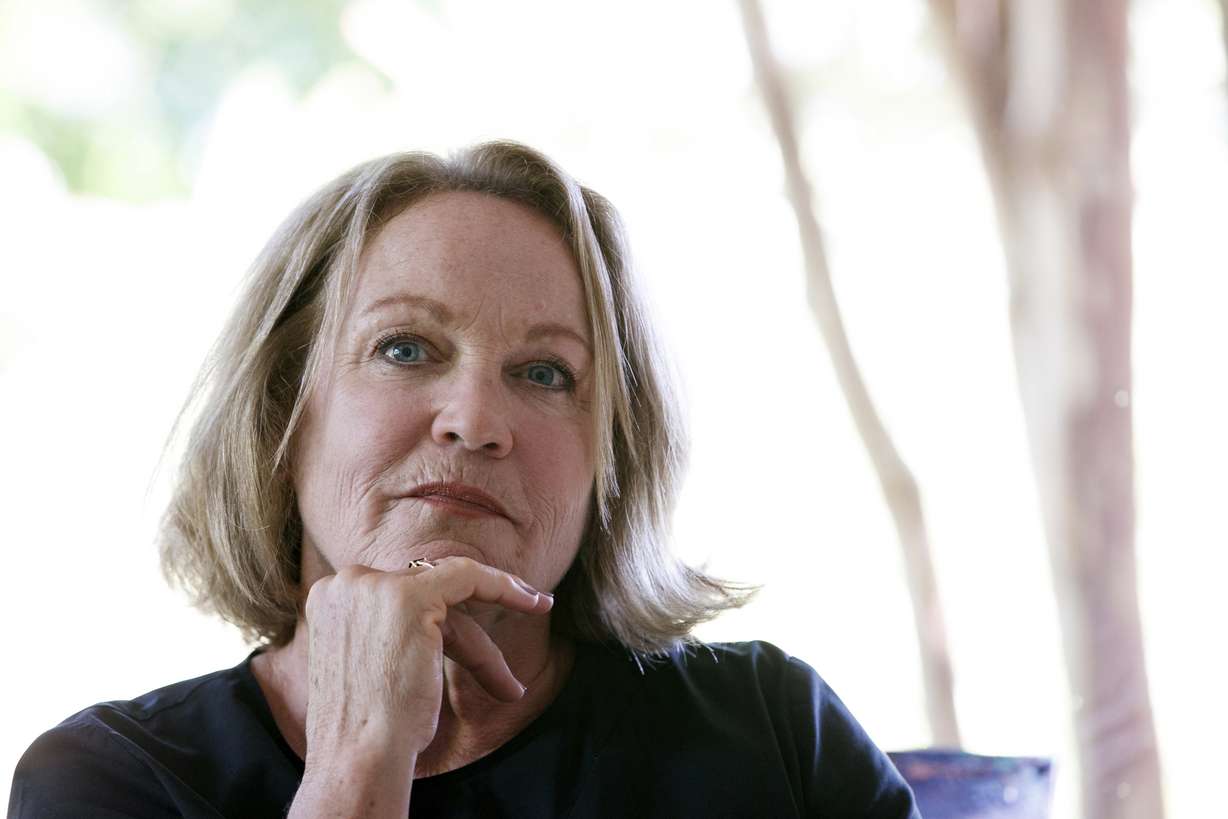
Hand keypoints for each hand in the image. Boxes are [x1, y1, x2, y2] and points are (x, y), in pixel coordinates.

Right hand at [300, 556, 552, 762]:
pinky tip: (535, 603)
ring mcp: (373, 586)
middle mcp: (344, 583)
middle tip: (506, 659)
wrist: (358, 756)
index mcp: (330, 598)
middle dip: (465, 635)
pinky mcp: (408, 595)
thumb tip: (439, 627)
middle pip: (425, 597)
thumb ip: (392, 632)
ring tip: (511, 680)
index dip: (441, 621)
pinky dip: (504, 586)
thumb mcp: (371, 665)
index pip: (398, 598)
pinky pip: (470, 577)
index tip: (472, 637)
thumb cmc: (365, 729)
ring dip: (483, 643)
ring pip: (451, 594)